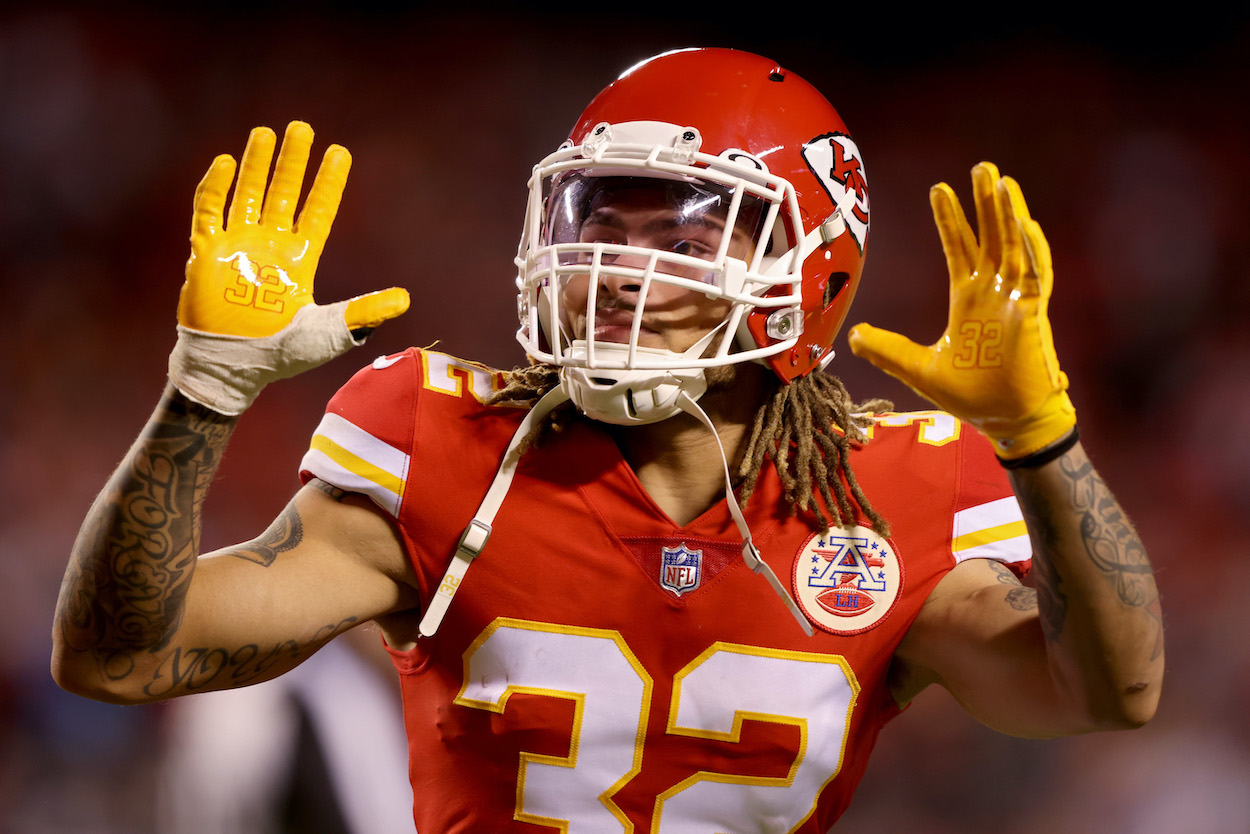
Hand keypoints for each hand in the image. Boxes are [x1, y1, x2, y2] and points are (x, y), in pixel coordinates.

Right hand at [169, 121, 408, 414]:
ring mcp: (238, 247)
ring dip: (256, 164)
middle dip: (292, 162)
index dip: (328, 183)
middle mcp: (270, 245)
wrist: (233, 368)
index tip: (340, 152)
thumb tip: (405, 299)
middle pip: (283, 192)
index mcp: (300, 259)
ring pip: (247, 193)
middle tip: (302, 127)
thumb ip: (363, 313)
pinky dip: (216, 187)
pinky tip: (226, 162)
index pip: (318, 211)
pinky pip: (209, 212)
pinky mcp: (206, 253)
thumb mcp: (329, 332)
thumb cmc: (281, 354)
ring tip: (266, 133)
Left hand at [847, 162, 1074, 458]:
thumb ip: (887, 350)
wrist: (1006, 421)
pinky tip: (1025, 224)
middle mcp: (994, 293)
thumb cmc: (973, 396)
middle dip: (984, 203)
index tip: (940, 187)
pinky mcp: (1033, 314)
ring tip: (1002, 181)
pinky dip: (1031, 249)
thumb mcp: (919, 369)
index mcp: (969, 300)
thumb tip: (853, 336)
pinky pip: (1036, 275)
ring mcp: (1016, 301)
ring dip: (1009, 214)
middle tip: (980, 167)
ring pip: (1013, 247)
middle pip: (989, 237)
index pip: (959, 249)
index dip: (951, 219)